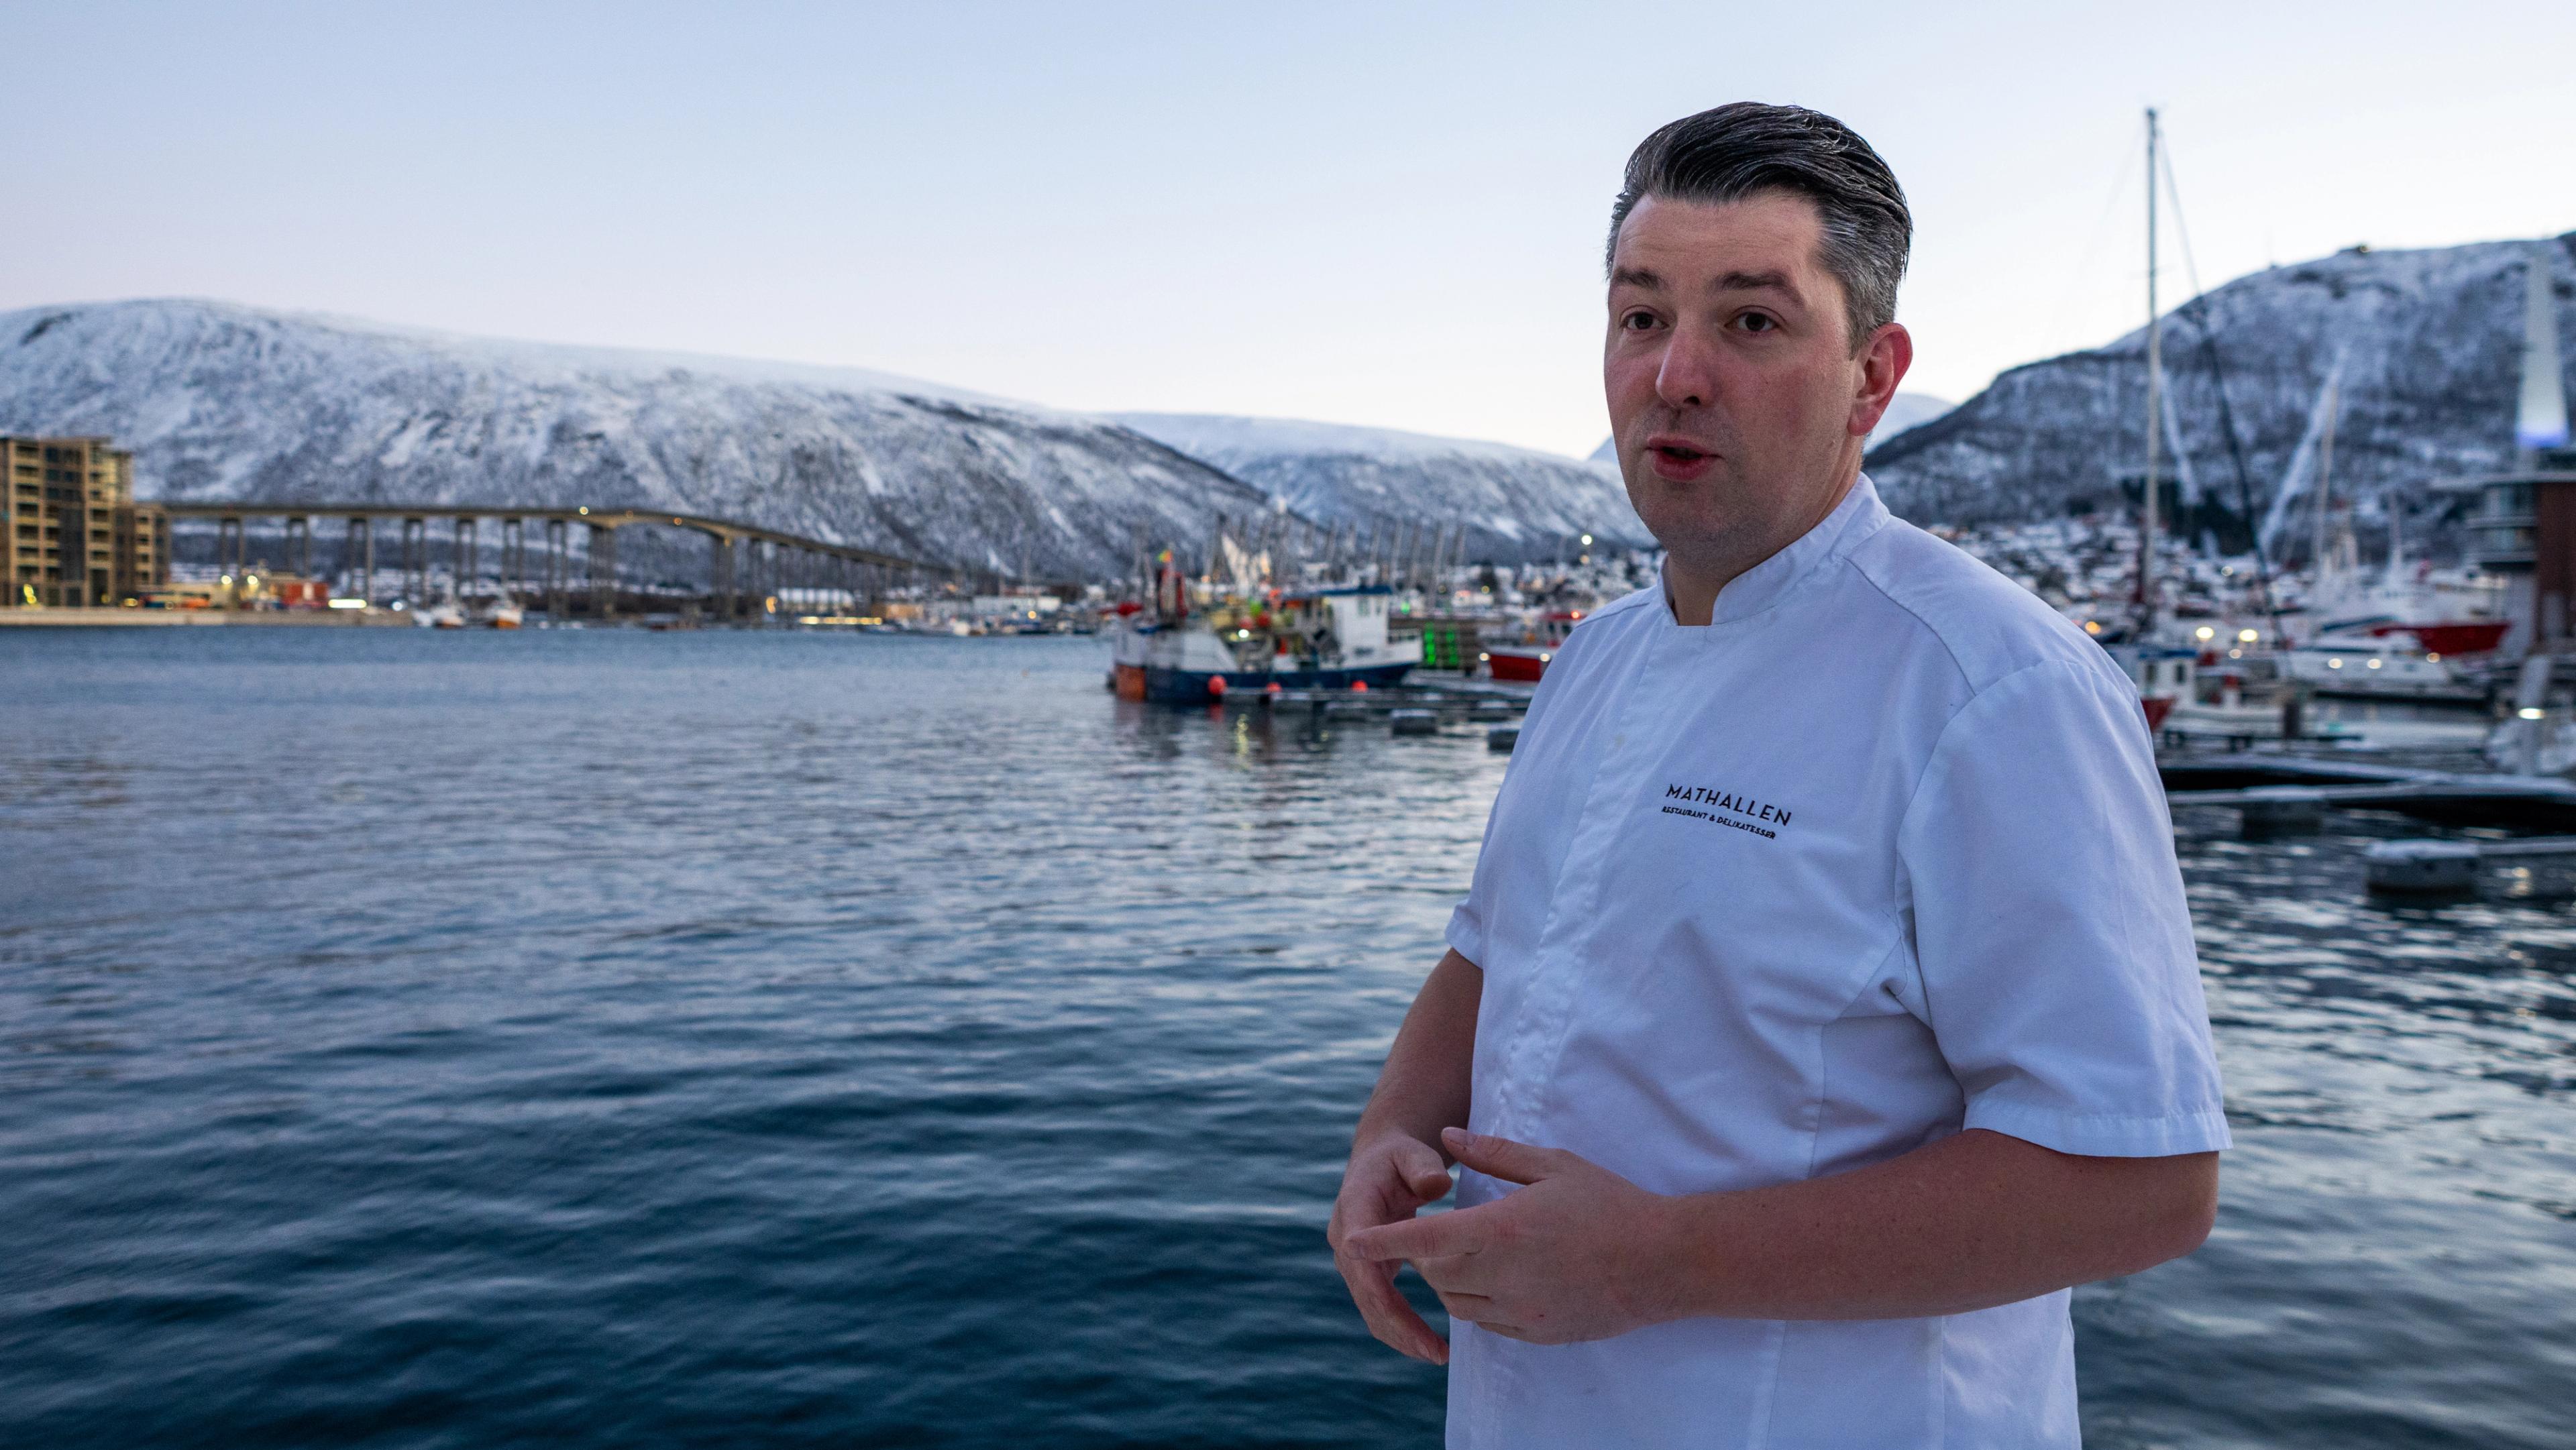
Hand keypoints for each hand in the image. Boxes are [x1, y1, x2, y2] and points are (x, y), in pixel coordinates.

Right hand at [1327, 1129, 1456, 1363]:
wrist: (1380, 1159)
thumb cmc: (1400, 1156)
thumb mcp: (1412, 1153)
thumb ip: (1424, 1166)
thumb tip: (1439, 1186)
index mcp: (1354, 1211)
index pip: (1362, 1261)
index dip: (1383, 1294)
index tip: (1411, 1319)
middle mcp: (1345, 1240)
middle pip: (1365, 1294)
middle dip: (1399, 1327)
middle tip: (1436, 1353)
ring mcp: (1353, 1259)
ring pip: (1370, 1307)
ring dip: (1399, 1335)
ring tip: (1436, 1355)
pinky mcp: (1366, 1271)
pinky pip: (1378, 1306)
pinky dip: (1400, 1327)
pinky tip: (1428, 1344)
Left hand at [1342, 1127, 1673, 1345]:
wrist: (1665, 1262)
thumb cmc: (1610, 1204)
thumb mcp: (1553, 1164)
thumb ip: (1493, 1153)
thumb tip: (1448, 1136)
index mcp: (1500, 1230)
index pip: (1422, 1240)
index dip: (1383, 1241)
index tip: (1352, 1241)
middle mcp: (1503, 1277)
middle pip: (1434, 1274)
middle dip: (1426, 1255)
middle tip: (1441, 1229)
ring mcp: (1521, 1312)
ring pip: (1457, 1304)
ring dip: (1451, 1280)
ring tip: (1474, 1252)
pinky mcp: (1537, 1334)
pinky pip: (1487, 1323)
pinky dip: (1480, 1303)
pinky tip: (1502, 1279)